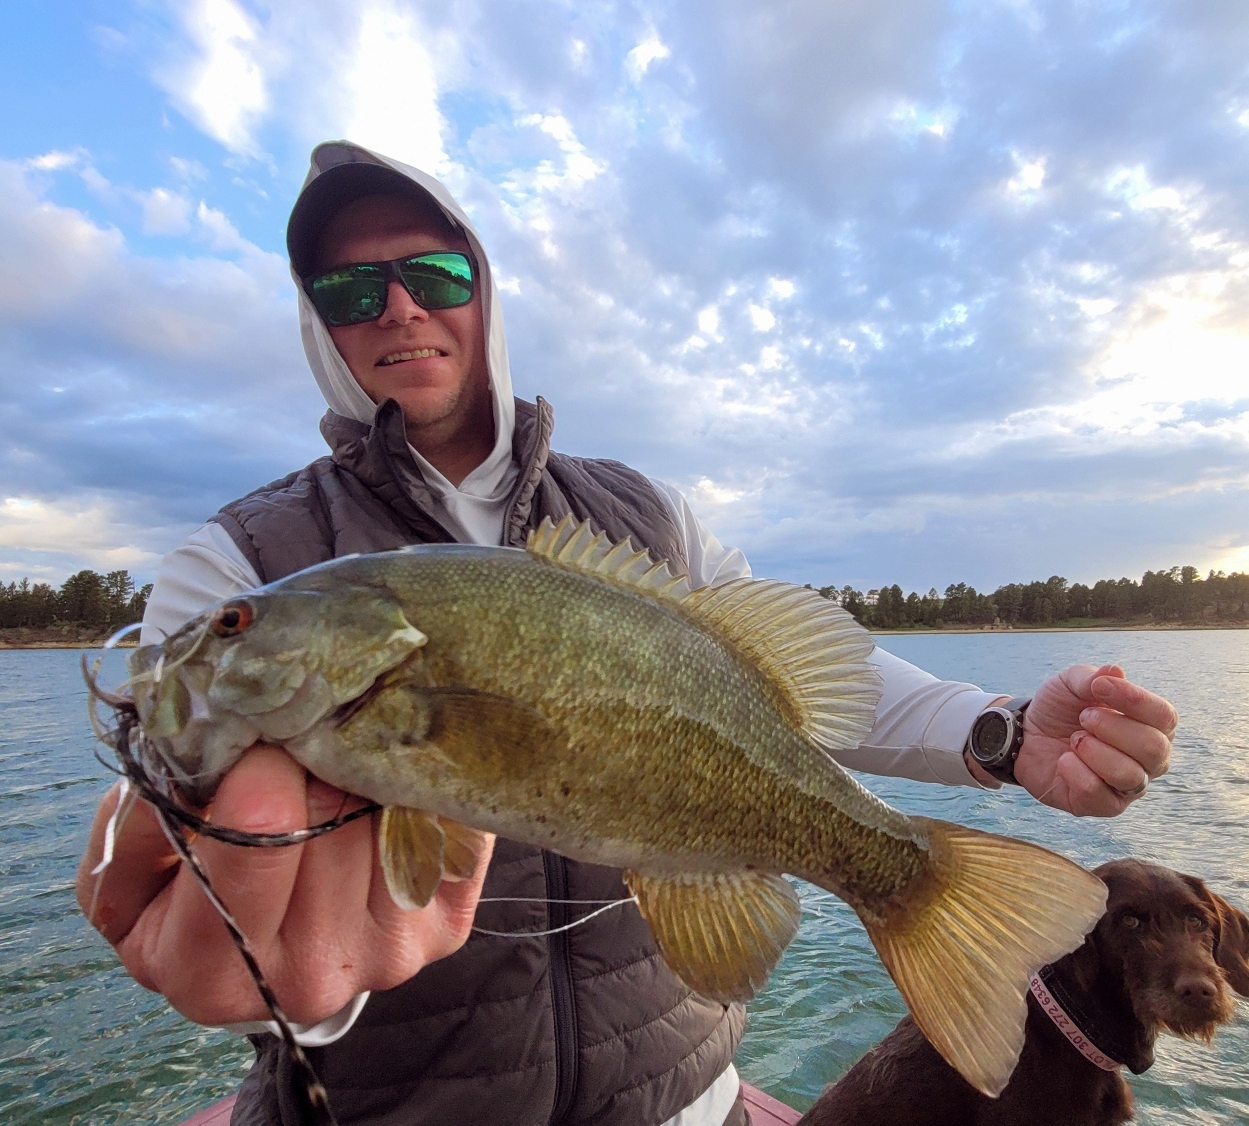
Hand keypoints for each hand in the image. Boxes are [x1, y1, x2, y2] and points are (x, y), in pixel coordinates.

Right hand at [76, 744, 492, 1025]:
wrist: (272, 944)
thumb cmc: (191, 891)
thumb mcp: (133, 871)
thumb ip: (143, 820)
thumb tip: (197, 750)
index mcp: (210, 972)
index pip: (254, 849)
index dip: (258, 778)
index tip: (258, 742)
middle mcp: (309, 979)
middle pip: (331, 823)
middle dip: (313, 762)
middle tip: (302, 729)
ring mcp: (389, 954)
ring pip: (388, 816)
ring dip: (364, 768)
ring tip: (340, 749)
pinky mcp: (445, 923)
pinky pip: (446, 824)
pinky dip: (419, 785)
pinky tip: (389, 776)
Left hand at [1011, 664, 1175, 816]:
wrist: (1024, 734)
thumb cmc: (1059, 709)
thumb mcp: (1070, 684)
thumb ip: (1092, 678)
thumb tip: (1114, 671)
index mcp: (1151, 726)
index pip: (1165, 716)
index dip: (1135, 700)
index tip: (1100, 686)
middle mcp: (1149, 760)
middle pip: (1154, 748)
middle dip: (1112, 728)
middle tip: (1083, 717)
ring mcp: (1129, 786)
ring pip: (1129, 776)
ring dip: (1094, 751)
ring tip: (1074, 739)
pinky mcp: (1103, 805)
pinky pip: (1098, 794)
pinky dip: (1076, 771)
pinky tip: (1064, 760)